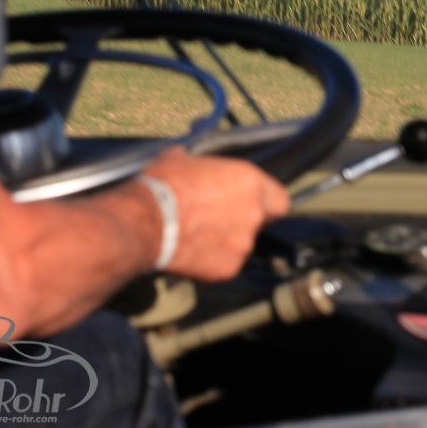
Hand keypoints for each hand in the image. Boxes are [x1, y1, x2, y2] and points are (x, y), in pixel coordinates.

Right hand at [138, 149, 289, 281]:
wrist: (146, 222)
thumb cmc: (164, 184)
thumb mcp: (181, 159)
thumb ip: (198, 164)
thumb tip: (187, 159)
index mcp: (250, 182)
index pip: (280, 199)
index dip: (267, 202)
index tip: (252, 203)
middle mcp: (254, 214)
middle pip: (262, 222)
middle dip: (245, 221)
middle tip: (220, 220)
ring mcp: (243, 244)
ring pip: (242, 244)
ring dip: (227, 241)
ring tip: (198, 236)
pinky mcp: (228, 268)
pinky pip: (225, 264)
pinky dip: (212, 260)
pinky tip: (191, 252)